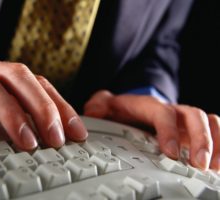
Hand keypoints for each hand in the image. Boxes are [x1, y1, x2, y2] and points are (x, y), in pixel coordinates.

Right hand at [0, 58, 87, 151]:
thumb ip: (16, 110)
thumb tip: (48, 133)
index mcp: (0, 73)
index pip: (38, 83)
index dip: (61, 106)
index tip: (77, 133)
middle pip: (18, 77)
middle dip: (42, 108)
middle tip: (56, 139)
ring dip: (10, 114)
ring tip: (27, 143)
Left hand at [84, 90, 219, 170]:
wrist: (134, 107)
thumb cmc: (123, 110)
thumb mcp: (107, 105)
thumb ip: (99, 105)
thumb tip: (94, 109)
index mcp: (150, 106)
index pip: (164, 113)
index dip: (169, 130)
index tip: (169, 152)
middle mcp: (172, 111)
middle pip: (195, 116)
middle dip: (200, 140)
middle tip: (199, 164)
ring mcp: (185, 121)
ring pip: (210, 123)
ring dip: (216, 143)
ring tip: (214, 167)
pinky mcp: (193, 132)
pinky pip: (214, 132)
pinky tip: (217, 165)